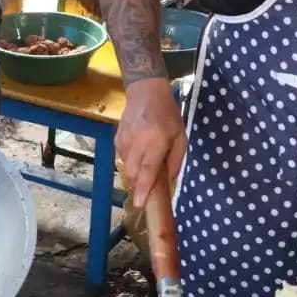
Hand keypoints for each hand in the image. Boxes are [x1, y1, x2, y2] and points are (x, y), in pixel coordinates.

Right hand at [116, 77, 186, 207]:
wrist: (145, 91)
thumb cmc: (168, 115)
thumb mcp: (180, 136)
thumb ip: (175, 160)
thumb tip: (167, 182)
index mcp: (156, 140)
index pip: (147, 169)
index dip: (143, 188)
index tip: (139, 204)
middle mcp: (137, 141)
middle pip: (132, 173)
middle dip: (138, 184)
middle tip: (148, 185)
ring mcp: (123, 140)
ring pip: (125, 167)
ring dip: (134, 172)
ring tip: (145, 162)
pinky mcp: (116, 139)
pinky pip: (121, 159)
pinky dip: (130, 162)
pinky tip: (138, 152)